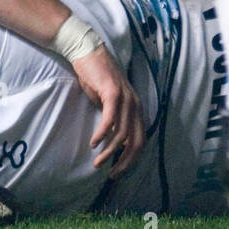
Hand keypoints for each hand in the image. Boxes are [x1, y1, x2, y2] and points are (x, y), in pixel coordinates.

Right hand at [70, 45, 145, 178]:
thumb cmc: (96, 78)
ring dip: (110, 151)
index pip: (140, 140)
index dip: (131, 159)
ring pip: (122, 133)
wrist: (88, 52)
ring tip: (97, 162)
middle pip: (136, 141)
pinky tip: (94, 143)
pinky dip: (102, 134)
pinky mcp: (112, 92)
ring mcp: (125, 97)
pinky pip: (110, 118)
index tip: (118, 172)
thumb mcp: (107, 102)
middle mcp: (135, 104)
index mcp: (136, 108)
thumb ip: (113, 119)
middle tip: (111, 175)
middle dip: (125, 162)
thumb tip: (111, 141)